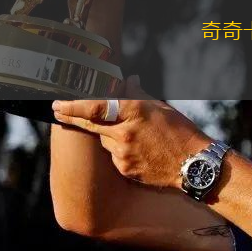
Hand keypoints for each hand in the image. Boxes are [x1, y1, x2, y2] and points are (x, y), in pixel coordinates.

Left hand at [51, 76, 212, 188]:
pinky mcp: (125, 169)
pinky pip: (114, 157)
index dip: (73, 105)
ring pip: (104, 141)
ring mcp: (124, 153)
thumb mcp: (161, 107)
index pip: (95, 106)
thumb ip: (139, 94)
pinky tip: (140, 151)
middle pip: (90, 124)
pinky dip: (120, 151)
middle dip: (71, 117)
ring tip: (135, 137)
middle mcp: (125, 132)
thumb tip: (127, 81)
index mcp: (135, 111)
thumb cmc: (180, 131)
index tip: (58, 103)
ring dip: (109, 136)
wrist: (194, 164)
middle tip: (57, 111)